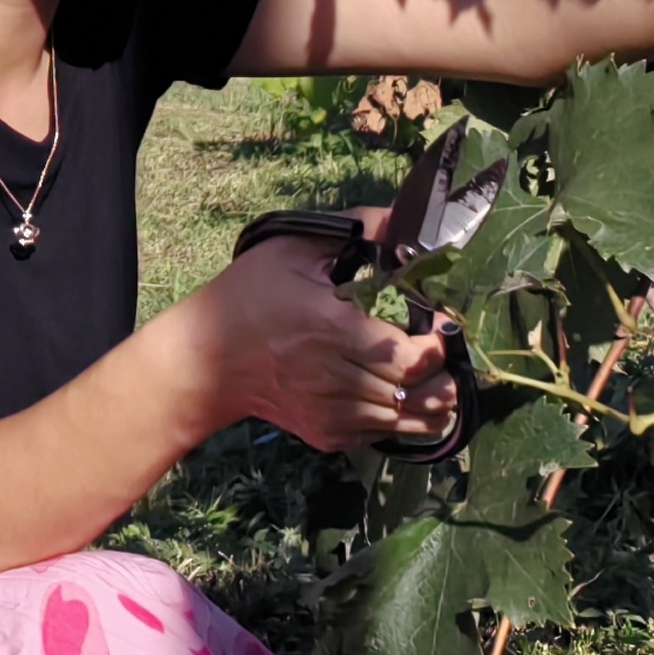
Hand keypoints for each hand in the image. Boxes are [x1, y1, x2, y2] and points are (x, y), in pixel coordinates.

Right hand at [185, 233, 458, 455]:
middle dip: (445, 376)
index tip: (439, 322)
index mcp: (332, 331)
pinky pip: (379, 436)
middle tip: (448, 354)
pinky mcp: (325, 434)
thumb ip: (353, 230)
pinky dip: (402, 421)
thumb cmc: (249, 297)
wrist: (205, 361)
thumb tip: (401, 218)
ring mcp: (331, 413)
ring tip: (443, 384)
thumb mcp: (292, 250)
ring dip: (433, 405)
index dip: (437, 345)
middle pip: (415, 393)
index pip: (408, 358)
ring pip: (404, 422)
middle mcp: (336, 379)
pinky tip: (406, 400)